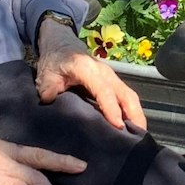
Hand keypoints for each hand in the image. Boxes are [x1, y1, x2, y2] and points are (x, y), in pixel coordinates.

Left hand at [34, 17, 146, 131]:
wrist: (61, 46)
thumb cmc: (55, 62)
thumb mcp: (46, 74)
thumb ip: (48, 87)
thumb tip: (50, 100)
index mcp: (88, 69)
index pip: (104, 90)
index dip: (111, 108)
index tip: (117, 126)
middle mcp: (105, 73)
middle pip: (126, 95)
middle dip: (134, 116)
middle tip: (137, 139)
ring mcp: (112, 78)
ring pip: (130, 97)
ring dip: (136, 116)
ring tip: (137, 137)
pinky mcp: (114, 84)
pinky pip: (127, 99)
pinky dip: (132, 113)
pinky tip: (131, 129)